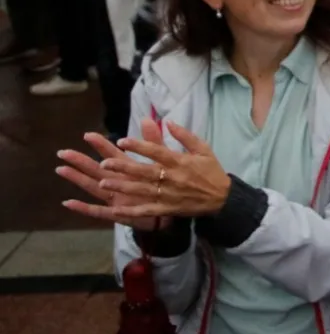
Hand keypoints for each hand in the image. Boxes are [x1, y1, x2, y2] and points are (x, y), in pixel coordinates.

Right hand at [57, 127, 162, 230]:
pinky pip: (97, 211)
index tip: (87, 135)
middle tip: (63, 152)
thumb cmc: (164, 185)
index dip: (101, 145)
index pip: (112, 154)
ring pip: (92, 186)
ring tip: (61, 169)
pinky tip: (68, 202)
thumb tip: (149, 119)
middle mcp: (118, 182)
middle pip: (96, 169)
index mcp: (129, 169)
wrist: (172, 210)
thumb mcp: (162, 161)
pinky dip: (83, 208)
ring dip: (77, 178)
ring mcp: (116, 198)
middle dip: (80, 160)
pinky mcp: (117, 214)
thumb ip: (153, 142)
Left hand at [74, 118, 231, 220]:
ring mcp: (168, 195)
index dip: (139, 146)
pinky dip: (131, 211)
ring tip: (103, 182)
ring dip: (122, 186)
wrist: (222, 198)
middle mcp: (172, 178)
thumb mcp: (203, 149)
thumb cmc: (211, 171)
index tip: (121, 141)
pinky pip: (146, 211)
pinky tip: (115, 209)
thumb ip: (185, 136)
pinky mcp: (167, 209)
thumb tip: (168, 122)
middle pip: (144, 171)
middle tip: (104, 163)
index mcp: (180, 162)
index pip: (156, 152)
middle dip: (123, 167)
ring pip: (141, 190)